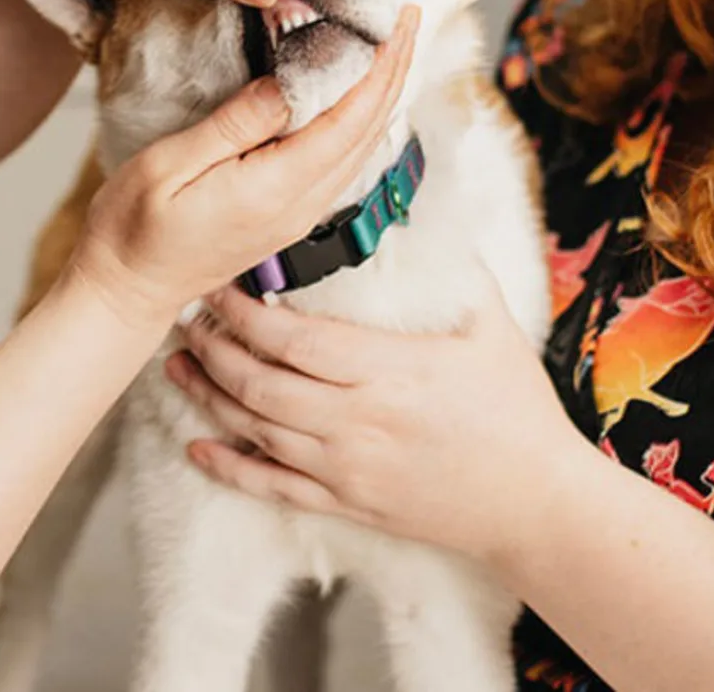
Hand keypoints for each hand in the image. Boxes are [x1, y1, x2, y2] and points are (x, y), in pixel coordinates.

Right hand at [63, 7, 419, 328]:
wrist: (125, 289)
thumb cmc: (134, 227)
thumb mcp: (171, 164)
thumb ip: (236, 123)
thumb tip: (288, 82)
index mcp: (275, 188)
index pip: (350, 119)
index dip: (382, 66)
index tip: (400, 20)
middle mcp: (300, 205)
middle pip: (369, 131)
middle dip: (395, 70)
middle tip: (409, 17)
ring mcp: (299, 214)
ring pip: (362, 147)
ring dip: (382, 94)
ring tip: (392, 46)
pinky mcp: (289, 216)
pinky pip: (342, 162)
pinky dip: (361, 120)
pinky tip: (358, 97)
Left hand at [165, 261, 585, 563]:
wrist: (535, 502)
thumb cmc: (516, 409)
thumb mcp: (492, 325)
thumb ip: (454, 268)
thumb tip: (422, 210)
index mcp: (389, 372)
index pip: (293, 340)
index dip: (244, 314)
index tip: (219, 285)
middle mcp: (357, 423)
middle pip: (259, 384)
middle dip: (214, 349)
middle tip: (187, 317)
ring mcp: (346, 469)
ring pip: (256, 431)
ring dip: (208, 396)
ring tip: (178, 364)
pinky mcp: (347, 503)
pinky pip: (273, 488)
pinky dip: (229, 467)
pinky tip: (198, 446)